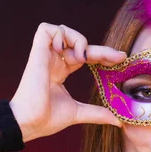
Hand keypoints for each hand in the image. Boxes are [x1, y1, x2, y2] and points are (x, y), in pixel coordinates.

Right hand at [9, 23, 126, 142]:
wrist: (30, 122)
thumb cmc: (46, 118)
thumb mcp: (78, 112)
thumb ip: (97, 113)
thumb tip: (118, 121)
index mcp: (61, 72)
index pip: (85, 56)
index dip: (102, 55)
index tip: (120, 59)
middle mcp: (54, 61)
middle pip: (80, 45)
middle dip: (102, 49)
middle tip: (119, 56)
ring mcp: (45, 56)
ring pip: (63, 30)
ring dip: (78, 40)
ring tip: (82, 59)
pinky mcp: (37, 52)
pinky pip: (46, 29)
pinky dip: (59, 34)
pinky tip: (66, 51)